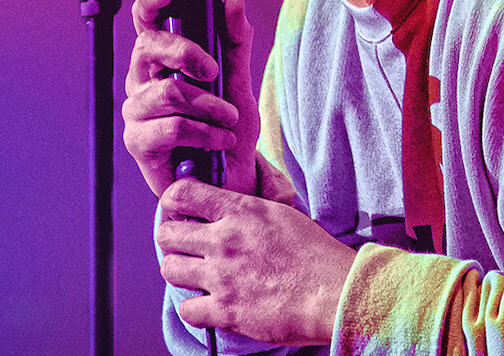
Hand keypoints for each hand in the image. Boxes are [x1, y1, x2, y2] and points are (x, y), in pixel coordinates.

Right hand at [122, 0, 257, 197]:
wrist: (229, 180)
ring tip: (229, 120)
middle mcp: (141, 81)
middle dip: (186, 52)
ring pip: (168, 92)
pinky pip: (173, 127)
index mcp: (160, 60)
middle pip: (148, 47)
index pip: (145, 21)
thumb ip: (234, 42)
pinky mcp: (139, 143)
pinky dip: (206, 133)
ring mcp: (136, 112)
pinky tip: (220, 140)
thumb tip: (232, 2)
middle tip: (214, 70)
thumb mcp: (238, 81)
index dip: (150, 1)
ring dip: (209, 106)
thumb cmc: (226, 128)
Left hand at [156, 178, 356, 346]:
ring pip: (169, 269)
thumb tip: (230, 200)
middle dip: (171, 239)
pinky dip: (194, 309)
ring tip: (195, 275)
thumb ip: (248, 207)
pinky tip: (208, 305)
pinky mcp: (226, 310)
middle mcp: (224, 241)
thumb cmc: (316, 254)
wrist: (337, 292)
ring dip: (179, 272)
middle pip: (166, 233)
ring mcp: (222, 276)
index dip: (173, 201)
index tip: (178, 210)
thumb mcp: (281, 213)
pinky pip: (186, 309)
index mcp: (239, 212)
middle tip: (185, 247)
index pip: (182, 192)